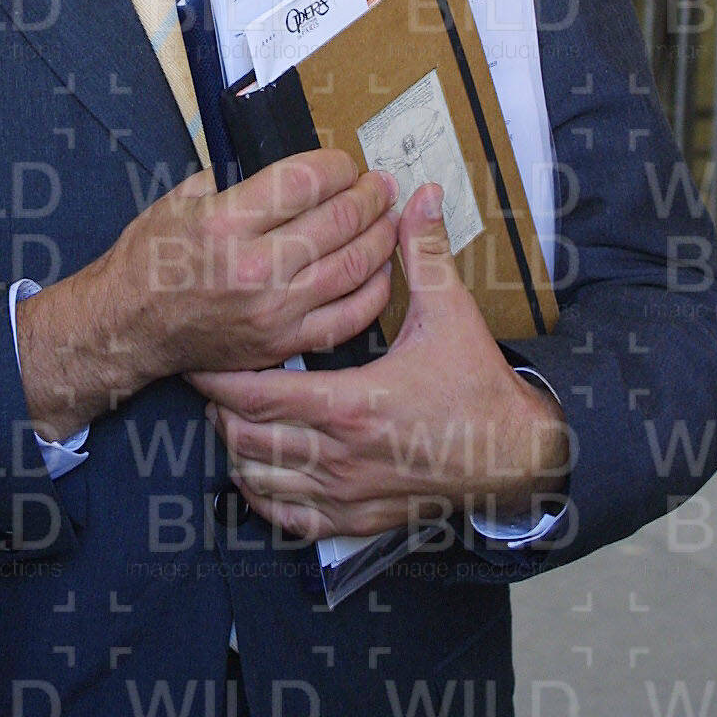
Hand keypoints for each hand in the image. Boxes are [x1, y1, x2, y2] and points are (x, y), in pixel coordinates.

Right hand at [16, 149, 397, 440]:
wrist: (129, 326)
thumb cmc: (152, 258)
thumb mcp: (182, 199)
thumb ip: (238, 182)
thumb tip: (292, 172)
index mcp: (226, 223)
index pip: (307, 180)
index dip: (338, 166)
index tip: (345, 163)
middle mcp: (254, 268)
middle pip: (339, 219)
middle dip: (369, 195)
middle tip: (380, 184)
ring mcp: (273, 311)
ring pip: (353, 266)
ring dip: (381, 236)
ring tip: (388, 218)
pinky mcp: (282, 344)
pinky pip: (348, 317)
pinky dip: (374, 291)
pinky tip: (381, 270)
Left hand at [189, 185, 570, 542]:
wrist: (515, 454)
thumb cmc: (478, 387)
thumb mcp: (451, 314)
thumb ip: (424, 254)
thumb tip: (419, 198)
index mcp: (351, 403)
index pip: (256, 394)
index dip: (218, 377)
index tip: (202, 356)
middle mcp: (340, 455)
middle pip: (244, 437)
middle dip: (218, 409)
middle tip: (212, 379)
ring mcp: (346, 493)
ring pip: (259, 479)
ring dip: (236, 449)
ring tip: (230, 417)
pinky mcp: (357, 519)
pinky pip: (289, 519)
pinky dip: (263, 495)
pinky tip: (259, 471)